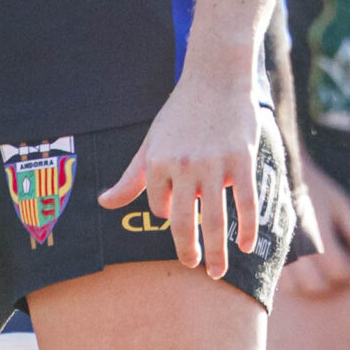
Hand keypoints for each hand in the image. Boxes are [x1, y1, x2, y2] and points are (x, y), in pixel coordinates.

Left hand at [99, 59, 261, 277]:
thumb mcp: (151, 144)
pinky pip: (245, 203)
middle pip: (185, 222)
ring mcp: (214, 164)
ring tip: (217, 272)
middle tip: (193, 269)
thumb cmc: (180, 112)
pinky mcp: (241, 160)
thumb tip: (103, 203)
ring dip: (217, 252)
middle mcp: (183, 165)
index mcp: (158, 162)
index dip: (168, 215)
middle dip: (188, 252)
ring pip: (215, 219)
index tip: (178, 217)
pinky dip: (246, 228)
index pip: (159, 207)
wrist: (215, 77)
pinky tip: (245, 245)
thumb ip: (131, 177)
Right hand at [282, 164, 349, 297]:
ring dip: (310, 284)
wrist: (277, 172)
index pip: (341, 271)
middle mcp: (297, 249)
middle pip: (318, 285)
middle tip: (337, 269)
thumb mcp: (339, 203)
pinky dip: (292, 281)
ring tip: (318, 271)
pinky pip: (278, 281)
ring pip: (296, 287)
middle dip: (332, 281)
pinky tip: (300, 269)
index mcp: (318, 236)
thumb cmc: (314, 188)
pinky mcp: (264, 252)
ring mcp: (277, 251)